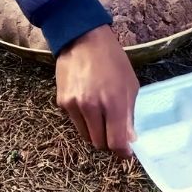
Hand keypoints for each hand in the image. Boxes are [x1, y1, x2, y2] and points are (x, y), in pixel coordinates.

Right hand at [55, 25, 138, 157]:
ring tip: (103, 116)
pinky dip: (84, 121)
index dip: (122, 152)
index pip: (116, 142)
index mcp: (113, 102)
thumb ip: (129, 114)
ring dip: (96, 132)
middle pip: (100, 143)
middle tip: (116, 132)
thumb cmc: (113, 60)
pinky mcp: (61, 103)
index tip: (126, 152)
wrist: (82, 39)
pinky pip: (75, 123)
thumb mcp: (130, 85)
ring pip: (86, 136)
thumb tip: (130, 140)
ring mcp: (74, 106)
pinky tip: (90, 104)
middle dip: (109, 142)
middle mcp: (92, 107)